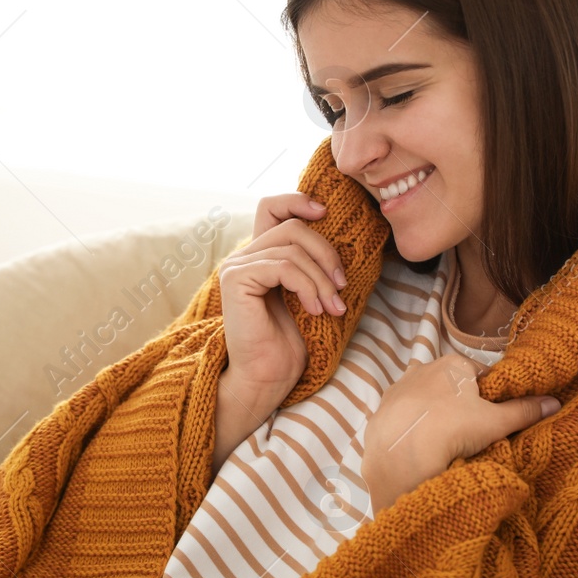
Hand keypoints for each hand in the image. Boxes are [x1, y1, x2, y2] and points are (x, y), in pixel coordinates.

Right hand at [216, 192, 347, 398]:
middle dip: (325, 253)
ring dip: (321, 278)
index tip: (325, 212)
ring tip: (332, 306)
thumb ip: (309, 262)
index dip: (297, 200)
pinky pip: (283, 267)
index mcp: (259, 255)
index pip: (271, 207)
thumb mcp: (308, 292)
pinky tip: (314, 309)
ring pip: (292, 249)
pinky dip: (307, 286)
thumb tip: (337, 234)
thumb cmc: (290, 341)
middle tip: (341, 286)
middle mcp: (243, 257)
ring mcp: (235, 267)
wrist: (269, 377)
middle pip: (292, 227)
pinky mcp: (236, 280)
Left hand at [361, 352, 559, 509]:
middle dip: (463, 406)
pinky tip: (421, 445)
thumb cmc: (453, 429)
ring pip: (428, 401)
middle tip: (472, 435)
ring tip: (445, 444)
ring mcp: (399, 387)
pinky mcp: (382, 408)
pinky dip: (414, 427)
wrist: (401, 453)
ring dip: (437, 416)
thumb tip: (556, 402)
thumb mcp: (496, 422)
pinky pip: (406, 416)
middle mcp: (423, 367)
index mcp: (454, 364)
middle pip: (453, 387)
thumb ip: (525, 411)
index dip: (491, 398)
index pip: (481, 375)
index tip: (493, 420)